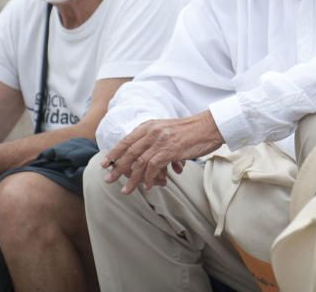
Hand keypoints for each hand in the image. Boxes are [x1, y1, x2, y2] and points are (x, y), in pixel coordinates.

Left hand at [100, 112, 222, 194]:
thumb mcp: (168, 130)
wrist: (210, 126)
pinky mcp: (170, 150)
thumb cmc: (192, 131)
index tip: (105, 163)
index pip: (127, 140)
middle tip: (109, 180)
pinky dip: (149, 179)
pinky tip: (148, 186)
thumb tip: (147, 159)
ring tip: (127, 191)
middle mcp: (152, 131)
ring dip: (131, 179)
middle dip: (117, 168)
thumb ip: (155, 139)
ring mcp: (160, 140)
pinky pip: (153, 168)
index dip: (114, 152)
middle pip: (129, 152)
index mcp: (150, 125)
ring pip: (139, 163)